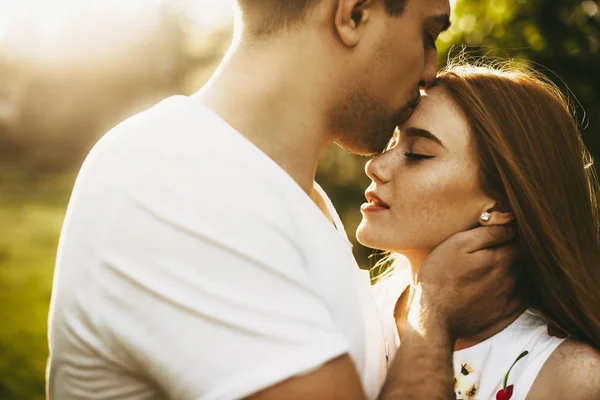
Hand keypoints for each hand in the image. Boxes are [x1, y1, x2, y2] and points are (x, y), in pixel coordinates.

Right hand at [410, 224, 520, 338]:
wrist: (433, 317)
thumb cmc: (440, 276)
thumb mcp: (458, 244)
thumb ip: (489, 233)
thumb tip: (512, 223)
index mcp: (502, 260)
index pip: (518, 241)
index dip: (510, 235)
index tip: (498, 235)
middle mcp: (512, 279)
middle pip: (523, 260)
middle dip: (513, 254)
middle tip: (492, 253)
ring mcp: (510, 299)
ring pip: (523, 279)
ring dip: (515, 272)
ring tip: (492, 271)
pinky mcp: (505, 315)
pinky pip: (522, 299)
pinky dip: (517, 291)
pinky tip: (499, 288)